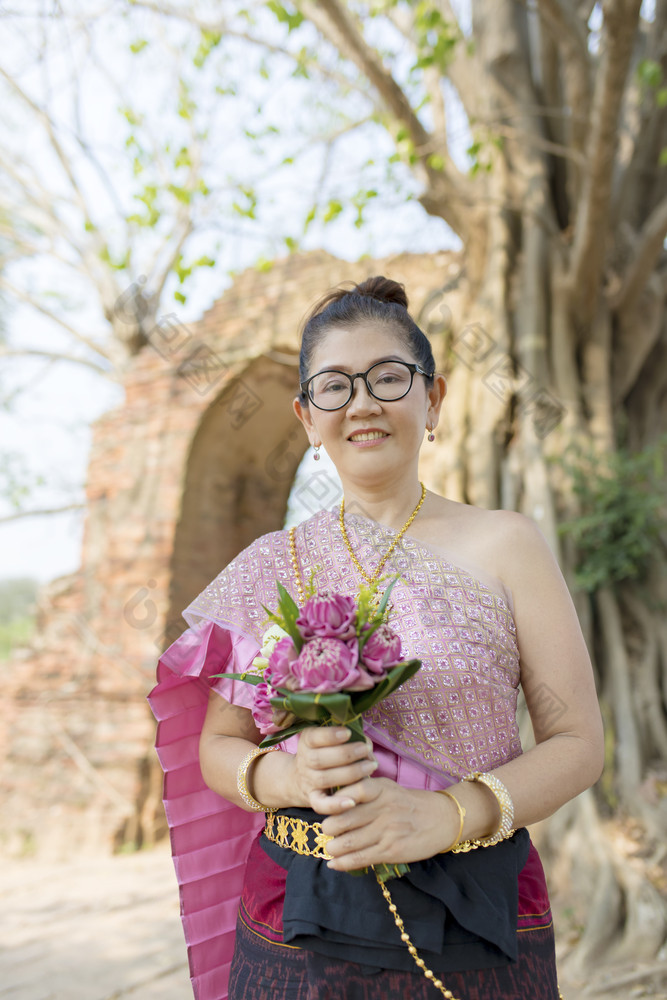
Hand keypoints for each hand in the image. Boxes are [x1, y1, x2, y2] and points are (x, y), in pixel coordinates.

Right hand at [287, 726, 377, 811]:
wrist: (300, 778)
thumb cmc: (326, 753)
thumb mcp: (330, 741)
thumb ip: (349, 739)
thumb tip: (367, 746)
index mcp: (306, 742)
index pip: (313, 738)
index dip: (330, 735)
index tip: (348, 732)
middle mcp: (304, 761)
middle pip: (319, 759)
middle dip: (345, 753)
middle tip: (365, 749)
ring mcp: (308, 781)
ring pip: (324, 778)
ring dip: (350, 773)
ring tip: (370, 766)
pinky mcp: (313, 799)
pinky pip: (321, 805)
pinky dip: (335, 805)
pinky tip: (352, 802)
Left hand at [320, 778, 457, 870]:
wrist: (441, 819)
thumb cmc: (407, 803)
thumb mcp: (387, 788)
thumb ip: (363, 790)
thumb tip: (333, 799)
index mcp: (380, 789)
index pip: (351, 791)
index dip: (332, 801)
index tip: (322, 807)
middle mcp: (383, 808)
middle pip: (343, 820)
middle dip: (328, 829)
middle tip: (325, 833)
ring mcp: (387, 830)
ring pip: (349, 842)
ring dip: (333, 849)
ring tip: (329, 849)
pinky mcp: (392, 850)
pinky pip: (361, 859)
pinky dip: (343, 863)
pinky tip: (335, 864)